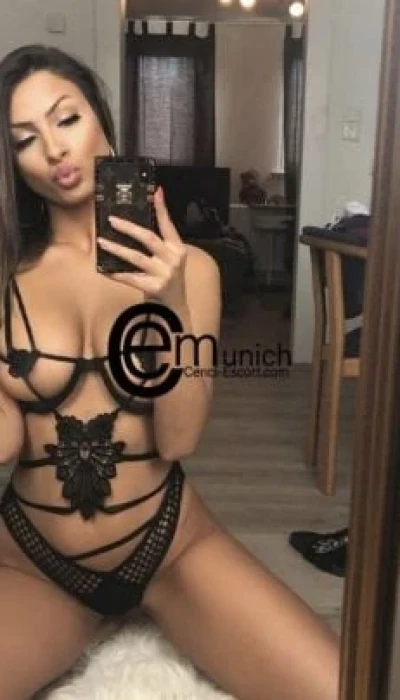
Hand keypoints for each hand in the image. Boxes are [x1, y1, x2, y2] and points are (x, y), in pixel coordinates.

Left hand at [97, 187, 187, 308]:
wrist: (174, 306)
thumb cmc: (166, 278)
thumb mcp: (168, 257)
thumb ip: (159, 240)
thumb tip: (140, 220)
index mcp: (178, 248)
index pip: (168, 225)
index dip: (161, 208)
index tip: (155, 192)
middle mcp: (173, 259)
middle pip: (148, 238)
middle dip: (128, 228)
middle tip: (112, 220)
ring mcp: (164, 274)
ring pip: (136, 257)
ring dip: (117, 248)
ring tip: (102, 242)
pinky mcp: (154, 288)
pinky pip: (130, 277)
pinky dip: (116, 273)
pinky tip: (104, 268)